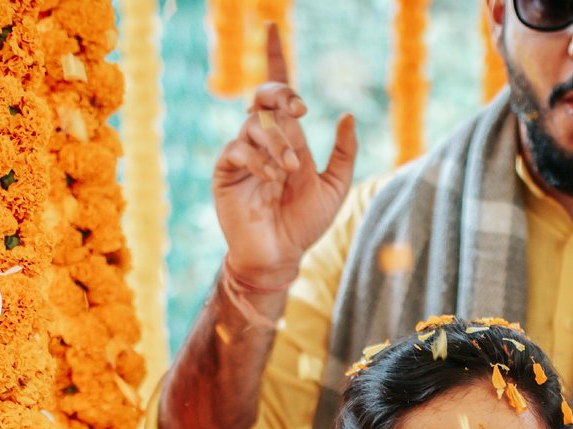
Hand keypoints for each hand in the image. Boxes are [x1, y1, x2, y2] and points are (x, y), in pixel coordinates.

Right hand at [212, 23, 358, 287]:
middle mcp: (261, 138)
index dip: (276, 57)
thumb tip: (347, 116)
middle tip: (300, 110)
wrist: (281, 255)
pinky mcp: (225, 171)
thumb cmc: (305, 224)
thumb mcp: (335, 187)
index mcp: (286, 136)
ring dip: (278, 143)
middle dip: (281, 95)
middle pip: (263, 96)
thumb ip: (343, 153)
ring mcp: (241, 153)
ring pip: (254, 124)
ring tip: (291, 171)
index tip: (272, 28)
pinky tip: (272, 179)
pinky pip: (238, 149)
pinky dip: (260, 161)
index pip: (278, 90)